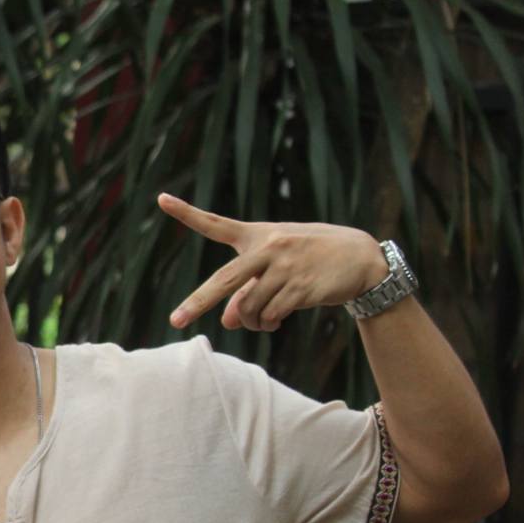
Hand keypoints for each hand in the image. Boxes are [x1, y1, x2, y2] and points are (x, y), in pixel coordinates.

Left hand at [162, 193, 388, 332]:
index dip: (187, 213)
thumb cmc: (310, 260)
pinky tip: (277, 320)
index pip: (216, 224)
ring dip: (250, 321)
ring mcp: (285, 267)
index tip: (161, 199)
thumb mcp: (276, 268)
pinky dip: (268, 323)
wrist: (362, 259)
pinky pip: (270, 315)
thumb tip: (228, 320)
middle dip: (198, 303)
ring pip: (248, 307)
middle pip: (225, 280)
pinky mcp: (302, 287)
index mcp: (257, 235)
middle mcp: (268, 247)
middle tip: (175, 322)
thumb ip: (245, 291)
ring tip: (263, 319)